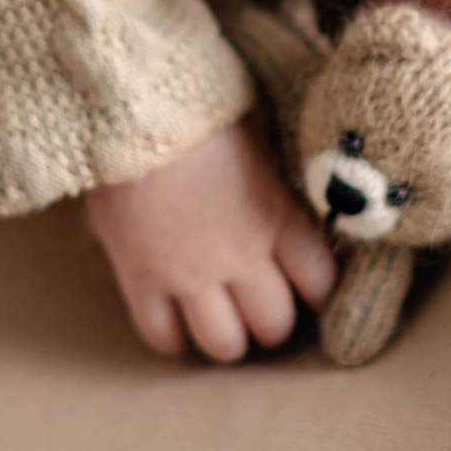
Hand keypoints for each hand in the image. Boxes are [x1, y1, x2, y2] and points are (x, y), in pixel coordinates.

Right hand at [82, 116, 339, 362]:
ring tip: (219, 323)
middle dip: (271, 323)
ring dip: (226, 339)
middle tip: (259, 309)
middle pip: (273, 325)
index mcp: (277, 217)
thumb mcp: (256, 129)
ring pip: (222, 344)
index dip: (320, 295)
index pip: (320, 283)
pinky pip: (161, 335)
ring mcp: (189, 273)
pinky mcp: (140, 278)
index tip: (311, 292)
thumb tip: (289, 182)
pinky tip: (173, 322)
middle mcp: (241, 256)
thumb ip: (274, 170)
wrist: (130, 105)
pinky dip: (172, 338)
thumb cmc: (198, 106)